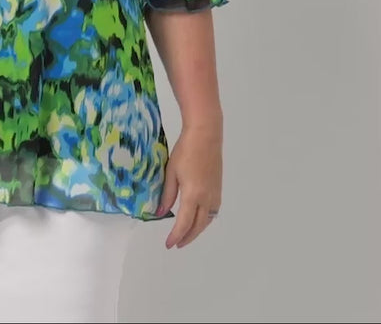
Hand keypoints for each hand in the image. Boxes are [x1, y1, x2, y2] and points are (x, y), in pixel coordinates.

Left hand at [156, 124, 221, 248]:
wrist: (206, 135)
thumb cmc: (185, 150)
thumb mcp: (171, 172)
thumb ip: (167, 194)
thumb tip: (161, 212)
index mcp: (193, 195)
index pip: (184, 224)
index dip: (176, 236)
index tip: (168, 244)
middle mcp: (207, 199)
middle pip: (198, 226)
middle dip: (187, 237)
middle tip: (176, 244)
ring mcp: (215, 194)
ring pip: (207, 221)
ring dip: (197, 230)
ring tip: (186, 235)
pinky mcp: (218, 189)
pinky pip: (213, 212)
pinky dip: (204, 220)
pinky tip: (198, 219)